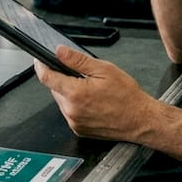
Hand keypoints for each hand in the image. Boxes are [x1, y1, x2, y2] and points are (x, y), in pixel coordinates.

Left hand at [34, 46, 154, 141]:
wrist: (141, 120)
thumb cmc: (127, 97)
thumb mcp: (104, 70)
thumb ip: (78, 60)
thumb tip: (60, 52)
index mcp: (75, 93)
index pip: (47, 77)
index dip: (41, 65)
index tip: (40, 59)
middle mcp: (71, 110)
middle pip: (54, 89)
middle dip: (62, 79)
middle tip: (81, 75)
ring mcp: (75, 122)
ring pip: (62, 101)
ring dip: (69, 93)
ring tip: (91, 90)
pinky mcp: (79, 130)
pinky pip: (70, 113)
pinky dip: (75, 105)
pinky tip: (92, 102)